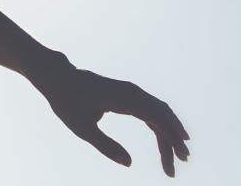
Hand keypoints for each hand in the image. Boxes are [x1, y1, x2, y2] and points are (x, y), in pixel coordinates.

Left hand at [27, 59, 191, 176]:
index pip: (157, 118)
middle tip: (181, 163)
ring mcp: (131, 92)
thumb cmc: (67, 101)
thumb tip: (129, 163)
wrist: (58, 77)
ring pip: (159, 113)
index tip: (181, 157)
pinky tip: (166, 139)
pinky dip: (161, 125)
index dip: (171, 137)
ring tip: (178, 157)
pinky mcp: (128, 95)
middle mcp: (132, 92)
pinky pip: (150, 110)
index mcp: (123, 98)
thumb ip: (105, 145)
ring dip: (170, 133)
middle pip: (162, 116)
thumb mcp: (82, 128)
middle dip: (174, 140)